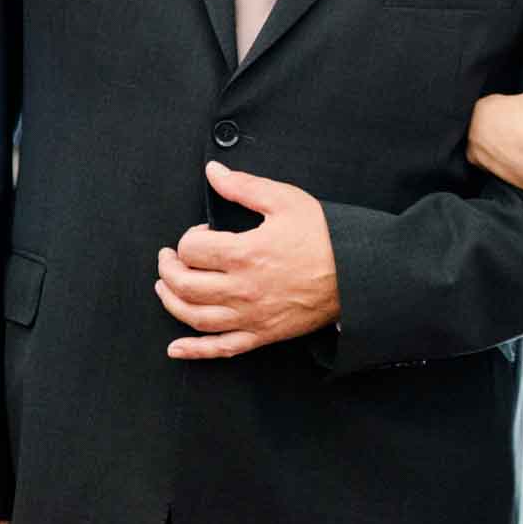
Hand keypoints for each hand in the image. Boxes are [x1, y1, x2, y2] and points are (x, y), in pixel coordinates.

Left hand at [155, 162, 340, 360]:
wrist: (357, 274)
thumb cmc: (325, 237)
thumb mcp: (285, 200)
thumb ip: (244, 186)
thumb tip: (213, 172)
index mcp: (244, 253)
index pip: (192, 249)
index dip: (189, 238)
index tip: (201, 233)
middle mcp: (241, 289)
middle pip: (184, 284)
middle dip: (168, 269)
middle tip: (168, 257)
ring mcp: (250, 316)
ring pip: (194, 317)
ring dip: (171, 302)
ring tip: (164, 288)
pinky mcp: (262, 334)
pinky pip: (221, 349)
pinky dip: (193, 351)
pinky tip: (175, 348)